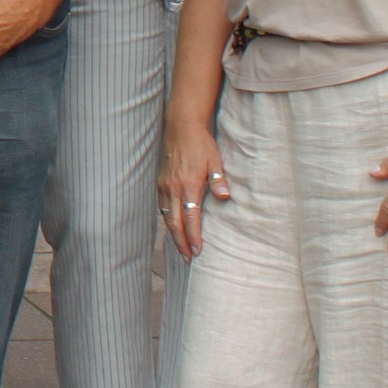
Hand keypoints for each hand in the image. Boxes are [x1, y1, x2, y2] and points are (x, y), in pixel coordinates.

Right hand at [155, 121, 229, 258]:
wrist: (181, 128)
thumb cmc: (201, 145)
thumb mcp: (215, 161)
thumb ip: (219, 181)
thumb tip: (226, 197)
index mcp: (188, 185)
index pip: (191, 218)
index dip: (194, 237)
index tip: (198, 251)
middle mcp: (173, 189)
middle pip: (175, 223)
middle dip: (181, 243)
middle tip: (188, 259)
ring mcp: (165, 187)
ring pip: (166, 217)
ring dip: (173, 234)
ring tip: (180, 248)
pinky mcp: (161, 184)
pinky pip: (162, 207)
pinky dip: (167, 220)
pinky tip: (172, 227)